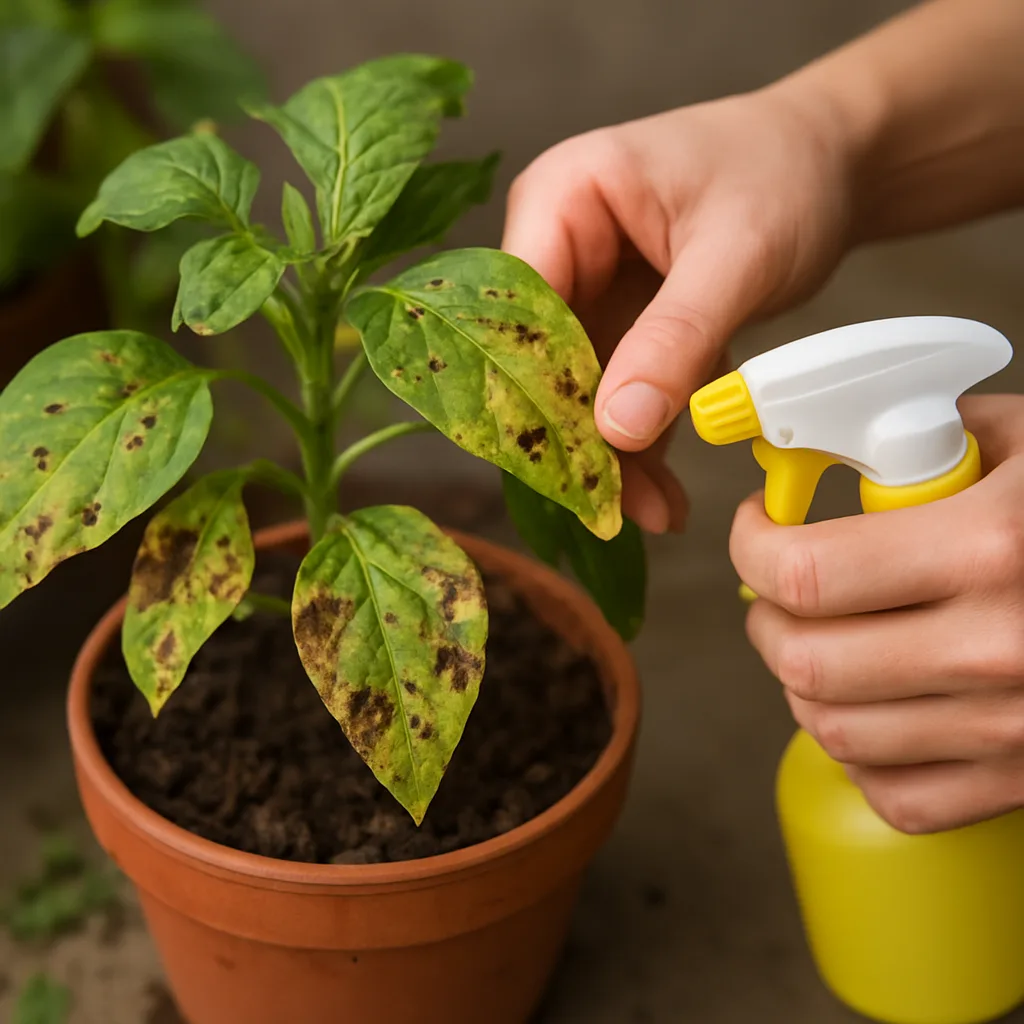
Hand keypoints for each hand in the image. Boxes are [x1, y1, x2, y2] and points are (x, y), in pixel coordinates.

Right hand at [502, 84, 855, 531]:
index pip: (518, 309)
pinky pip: (619, 391)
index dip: (537, 390)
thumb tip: (616, 427)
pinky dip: (644, 440)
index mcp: (561, 197)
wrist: (834, 163)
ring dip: (615, 454)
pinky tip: (665, 493)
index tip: (573, 465)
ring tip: (658, 513)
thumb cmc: (786, 173)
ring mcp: (586, 285)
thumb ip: (675, 339)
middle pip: (542, 358)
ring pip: (580, 388)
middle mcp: (557, 242)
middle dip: (581, 435)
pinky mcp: (619, 321)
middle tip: (617, 509)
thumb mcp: (737, 255)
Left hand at [731, 395, 1023, 833]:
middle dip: (766, 617)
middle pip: (806, 662)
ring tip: (815, 640)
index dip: (753, 546)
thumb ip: (925, 437)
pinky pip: (898, 796)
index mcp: (993, 547)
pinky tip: (871, 707)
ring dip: (801, 684)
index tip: (758, 527)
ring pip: (835, 732)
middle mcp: (1000, 649)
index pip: (806, 572)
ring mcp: (1016, 729)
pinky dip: (859, 756)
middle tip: (776, 587)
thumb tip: (826, 444)